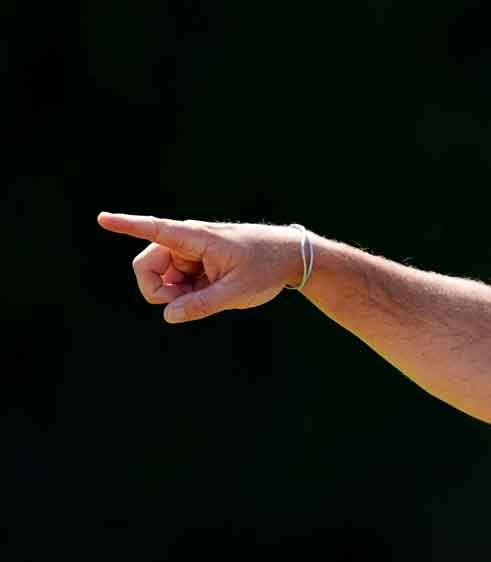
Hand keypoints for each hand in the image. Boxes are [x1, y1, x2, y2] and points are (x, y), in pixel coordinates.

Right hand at [98, 213, 304, 322]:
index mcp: (195, 238)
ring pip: (160, 279)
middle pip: (146, 268)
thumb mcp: (237, 292)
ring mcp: (186, 252)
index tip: (101, 218)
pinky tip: (211, 292)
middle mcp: (184, 241)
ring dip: (176, 295)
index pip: (155, 229)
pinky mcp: (191, 263)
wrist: (289, 257)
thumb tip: (168, 315)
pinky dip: (186, 294)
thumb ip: (203, 305)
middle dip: (158, 291)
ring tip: (210, 295)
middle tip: (185, 305)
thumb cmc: (266, 268)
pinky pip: (175, 283)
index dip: (126, 225)